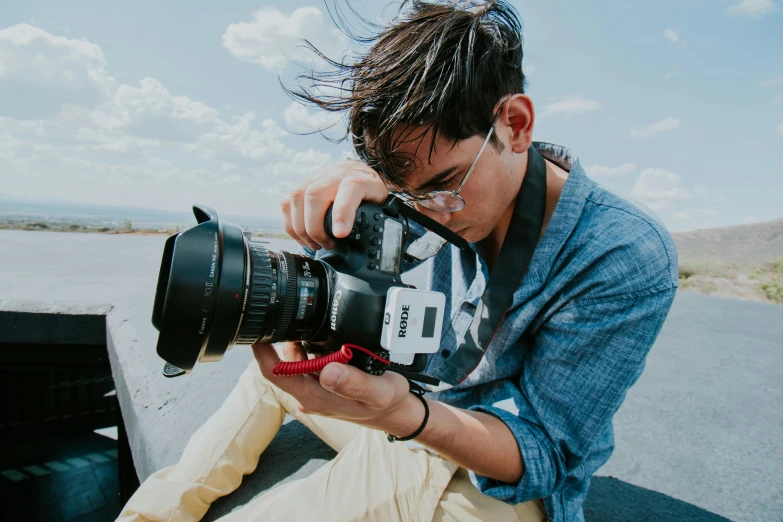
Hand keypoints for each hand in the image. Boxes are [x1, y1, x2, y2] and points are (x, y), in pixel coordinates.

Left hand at [252, 341, 422, 434]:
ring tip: (315, 325)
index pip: (275, 373)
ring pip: (295, 359)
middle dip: (283, 338)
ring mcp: (315, 388)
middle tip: (295, 315)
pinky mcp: (323, 382)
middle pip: (281, 362)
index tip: (257, 329)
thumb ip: (353, 383)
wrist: (397, 413)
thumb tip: (327, 370)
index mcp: (315, 396)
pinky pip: (308, 361)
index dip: (262, 351)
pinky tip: (325, 337)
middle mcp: (310, 393)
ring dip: (300, 341)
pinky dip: (312, 346)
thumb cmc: (387, 405)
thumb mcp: (378, 392)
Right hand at [280, 159, 388, 250]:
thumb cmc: (370, 191)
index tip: (340, 234)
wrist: (360, 171)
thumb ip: (378, 218)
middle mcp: (336, 175)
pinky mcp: (303, 184)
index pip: (350, 189)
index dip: (342, 212)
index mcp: (360, 179)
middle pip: (315, 194)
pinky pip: (288, 202)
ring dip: (301, 227)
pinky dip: (291, 223)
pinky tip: (302, 236)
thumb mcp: (381, 203)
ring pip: (297, 197)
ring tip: (314, 244)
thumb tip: (374, 241)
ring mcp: (316, 177)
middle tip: (326, 245)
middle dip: (315, 226)